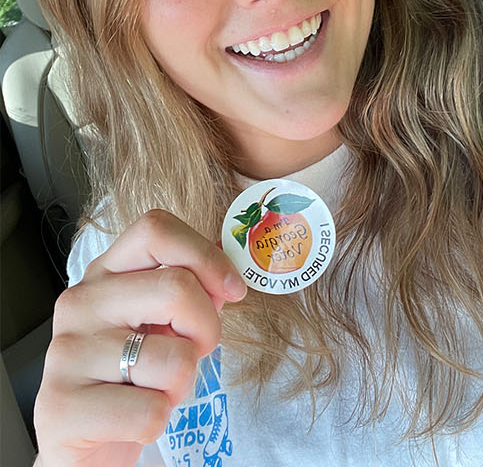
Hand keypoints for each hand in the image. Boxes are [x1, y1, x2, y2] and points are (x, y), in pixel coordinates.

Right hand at [35, 210, 246, 465]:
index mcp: (104, 277)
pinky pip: (151, 411)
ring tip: (152, 389)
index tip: (232, 291)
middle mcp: (78, 306)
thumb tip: (229, 278)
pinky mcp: (62, 406)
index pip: (156, 230)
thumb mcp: (162, 326)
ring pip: (173, 358)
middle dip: (206, 329)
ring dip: (181, 384)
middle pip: (177, 288)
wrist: (85, 440)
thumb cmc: (132, 377)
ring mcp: (66, 354)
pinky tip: (132, 418)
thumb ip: (191, 295)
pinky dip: (158, 420)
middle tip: (191, 352)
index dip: (208, 257)